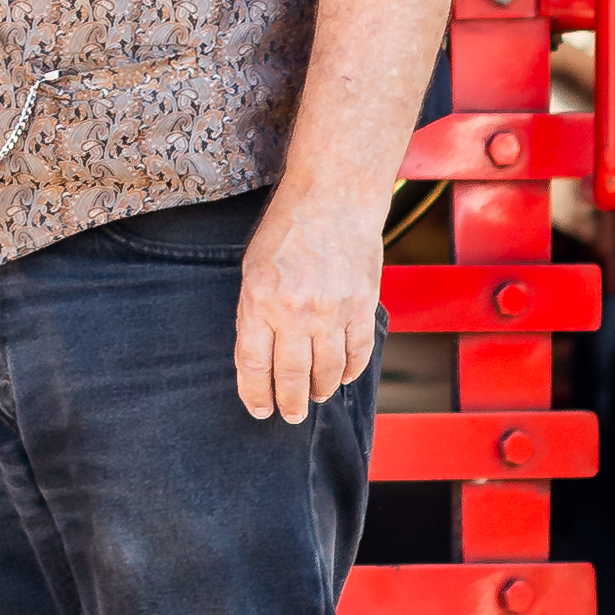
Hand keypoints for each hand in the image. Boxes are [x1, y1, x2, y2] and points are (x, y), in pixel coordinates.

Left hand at [235, 183, 382, 422]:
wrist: (332, 198)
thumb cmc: (287, 229)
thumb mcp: (253, 268)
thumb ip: (255, 312)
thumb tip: (260, 357)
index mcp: (259, 300)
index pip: (254, 364)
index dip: (255, 394)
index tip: (258, 409)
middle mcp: (294, 311)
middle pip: (291, 377)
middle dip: (288, 403)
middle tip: (288, 415)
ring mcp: (332, 311)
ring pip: (327, 372)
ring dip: (319, 391)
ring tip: (314, 397)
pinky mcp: (362, 307)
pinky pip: (358, 354)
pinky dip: (350, 372)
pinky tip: (341, 377)